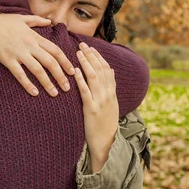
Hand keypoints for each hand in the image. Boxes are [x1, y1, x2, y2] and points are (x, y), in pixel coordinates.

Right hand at [0, 8, 74, 96]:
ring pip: (38, 70)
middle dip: (61, 76)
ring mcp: (19, 53)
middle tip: (67, 87)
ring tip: (55, 93)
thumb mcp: (22, 18)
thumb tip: (50, 21)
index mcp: (35, 36)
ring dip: (48, 83)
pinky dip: (28, 84)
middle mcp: (30, 46)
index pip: (55, 50)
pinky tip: (34, 93)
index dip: (65, 62)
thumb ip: (37, 20)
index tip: (73, 71)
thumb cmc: (2, 21)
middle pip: (50, 62)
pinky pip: (20, 74)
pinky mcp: (7, 60)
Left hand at [74, 42, 118, 172]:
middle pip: (100, 70)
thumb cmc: (105, 123)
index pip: (107, 69)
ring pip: (94, 77)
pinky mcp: (92, 110)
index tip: (91, 47)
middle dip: (91, 56)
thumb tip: (110, 70)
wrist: (106, 143)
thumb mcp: (112, 104)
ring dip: (86, 63)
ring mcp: (101, 101)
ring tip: (78, 53)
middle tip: (82, 44)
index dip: (99, 57)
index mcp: (112, 92)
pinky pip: (86, 92)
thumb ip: (110, 87)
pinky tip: (76, 71)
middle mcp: (108, 94)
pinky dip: (81, 80)